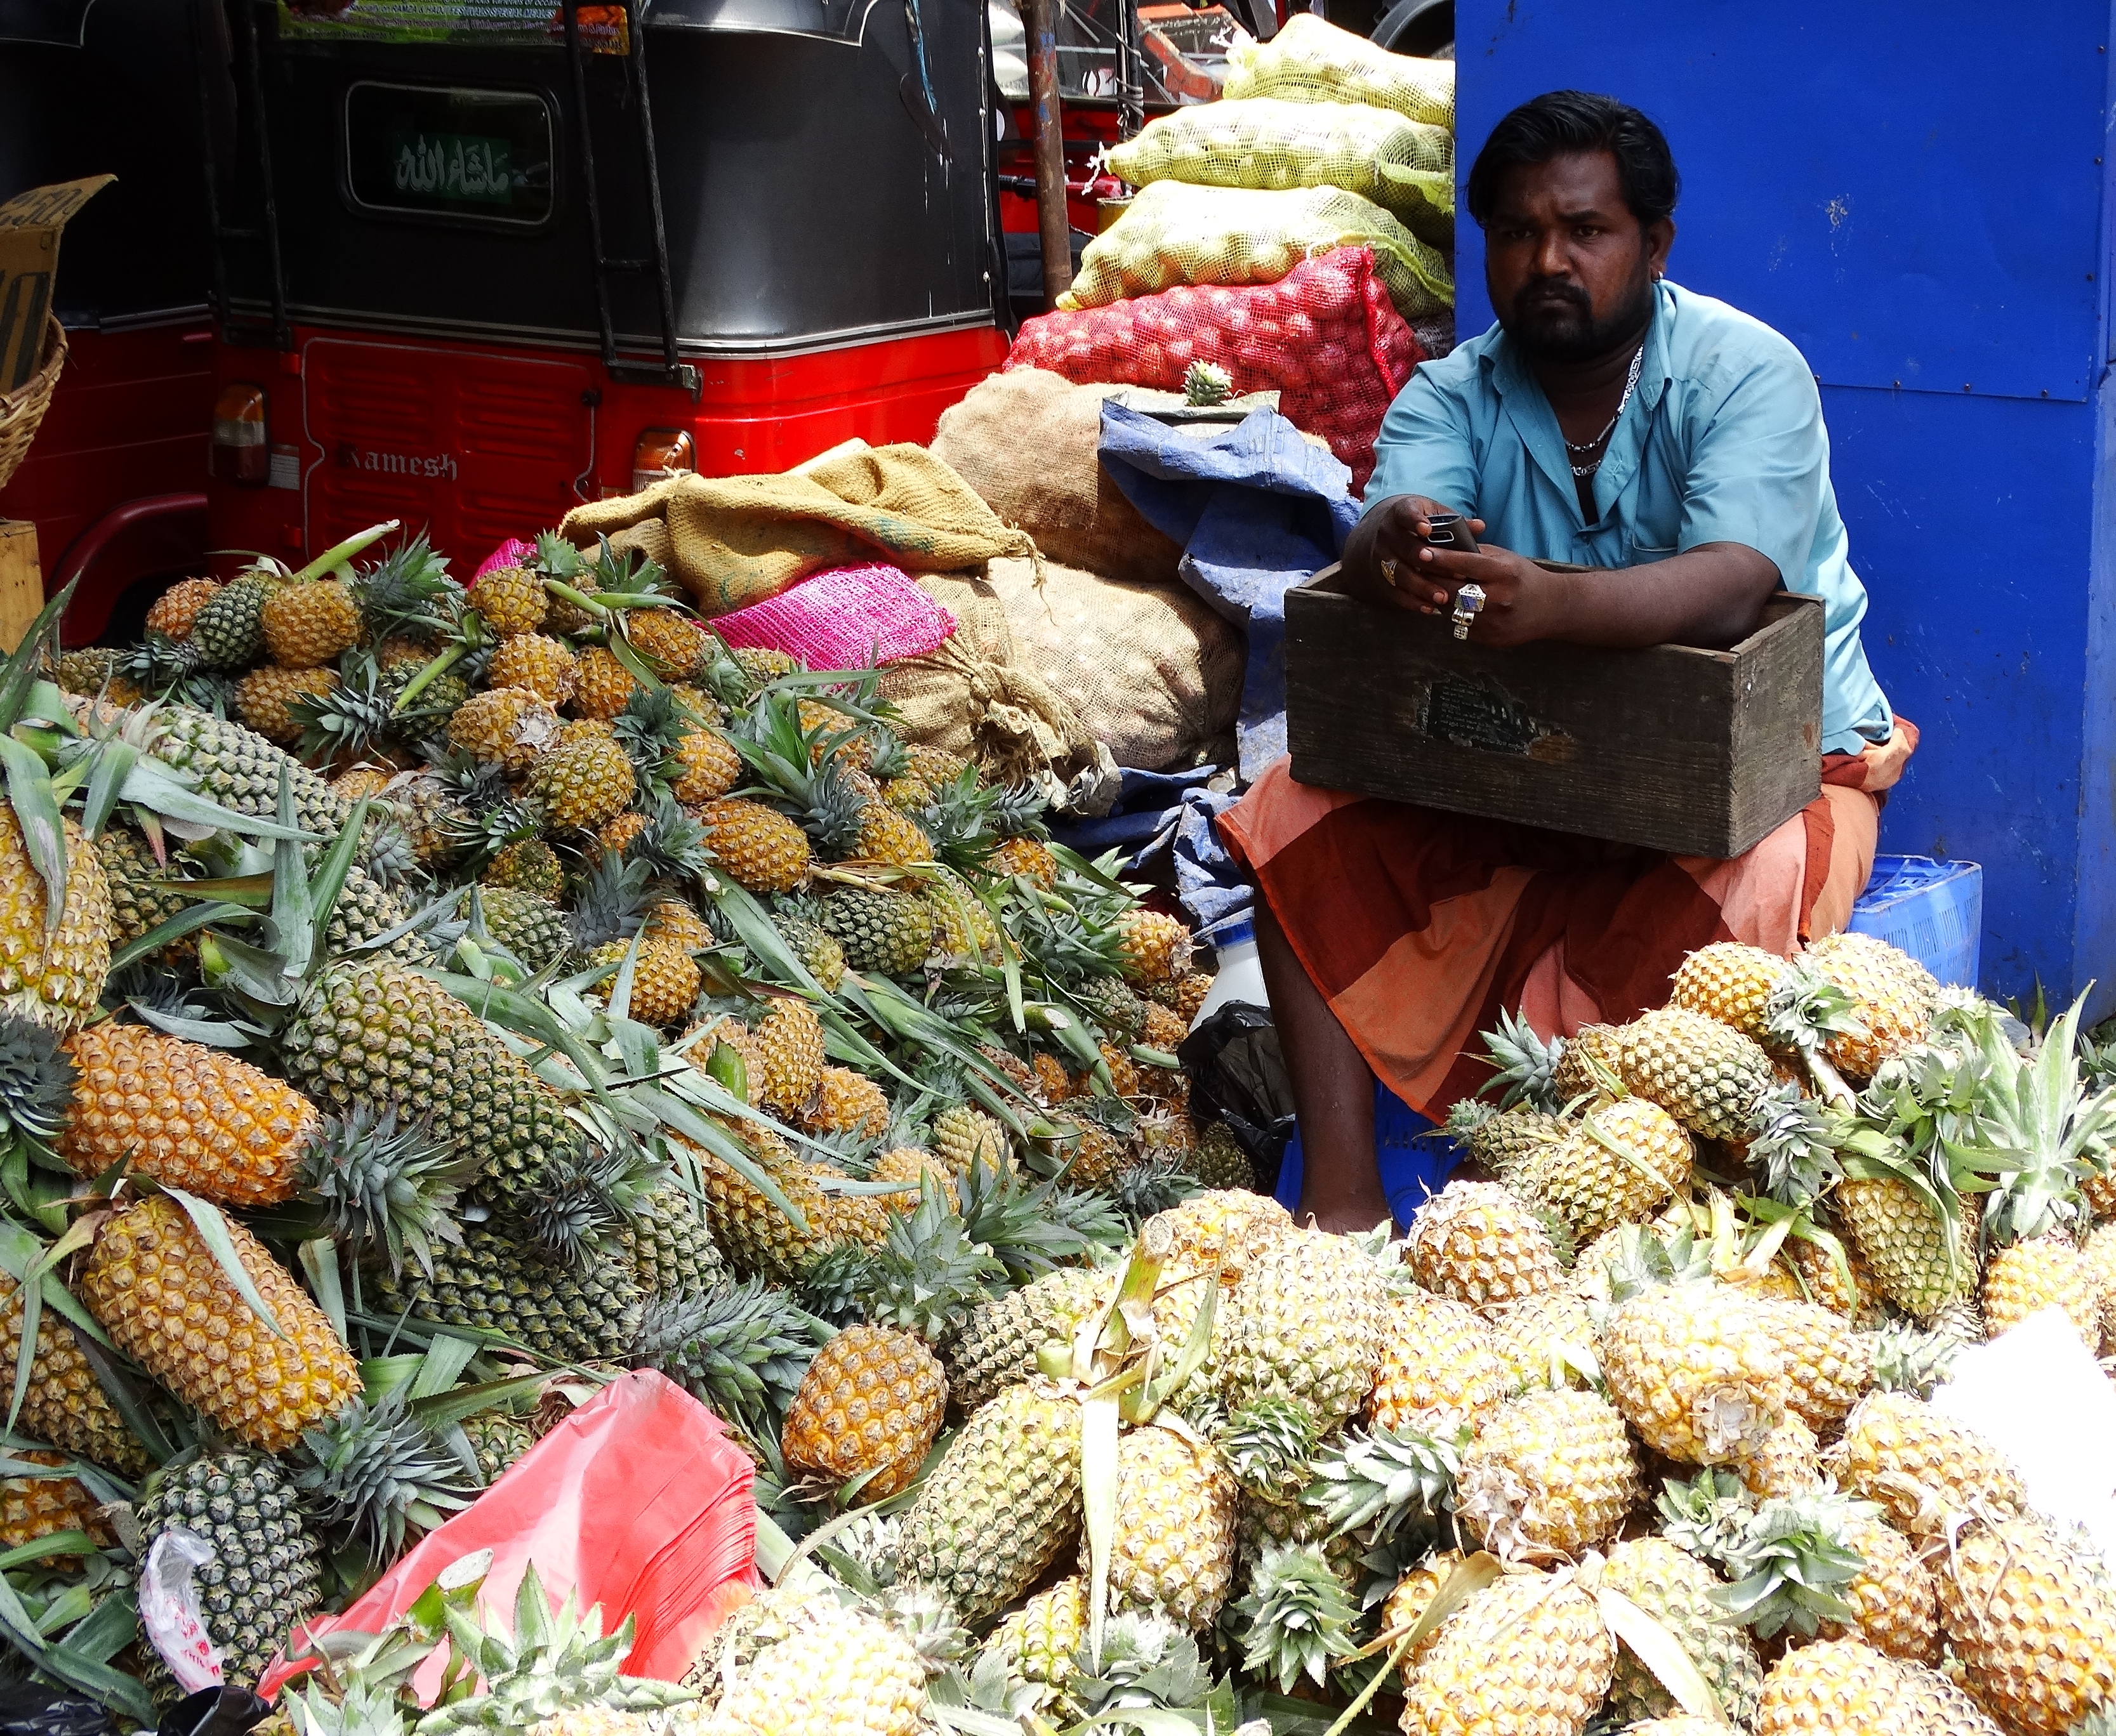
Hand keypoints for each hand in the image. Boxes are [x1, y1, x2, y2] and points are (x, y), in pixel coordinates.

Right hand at [1343, 496, 1485, 609]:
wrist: (1388, 535)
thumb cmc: (1419, 524)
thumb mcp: (1433, 515)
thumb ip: (1455, 522)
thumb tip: (1480, 526)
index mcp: (1401, 512)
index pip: (1405, 513)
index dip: (1414, 521)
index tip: (1427, 529)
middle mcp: (1387, 534)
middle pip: (1405, 548)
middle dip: (1426, 561)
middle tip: (1449, 572)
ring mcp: (1381, 557)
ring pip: (1399, 573)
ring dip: (1421, 586)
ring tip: (1442, 596)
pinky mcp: (1380, 577)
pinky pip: (1394, 592)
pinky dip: (1411, 601)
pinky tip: (1429, 608)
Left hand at [1411, 542, 1576, 646]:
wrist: (1550, 608)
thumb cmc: (1522, 577)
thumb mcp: (1505, 558)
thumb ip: (1475, 553)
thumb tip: (1442, 546)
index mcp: (1505, 573)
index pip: (1467, 564)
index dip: (1442, 559)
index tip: (1422, 552)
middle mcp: (1500, 598)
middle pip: (1454, 590)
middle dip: (1433, 581)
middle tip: (1419, 572)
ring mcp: (1495, 622)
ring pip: (1452, 612)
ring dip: (1440, 600)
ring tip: (1434, 588)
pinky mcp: (1490, 639)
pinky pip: (1460, 627)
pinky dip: (1453, 616)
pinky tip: (1454, 606)